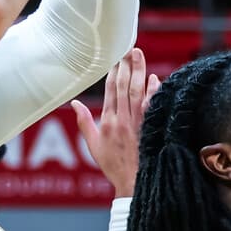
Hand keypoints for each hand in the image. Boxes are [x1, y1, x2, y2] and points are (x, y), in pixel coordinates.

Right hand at [71, 46, 157, 198]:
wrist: (133, 183)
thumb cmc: (113, 166)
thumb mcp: (93, 145)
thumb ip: (85, 122)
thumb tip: (74, 103)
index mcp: (107, 122)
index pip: (110, 90)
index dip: (113, 72)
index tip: (116, 57)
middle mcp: (122, 120)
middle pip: (124, 86)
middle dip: (126, 65)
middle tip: (128, 47)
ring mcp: (137, 124)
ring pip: (138, 92)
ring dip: (139, 72)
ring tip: (139, 54)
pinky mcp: (150, 128)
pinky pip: (152, 106)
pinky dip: (154, 92)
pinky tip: (155, 79)